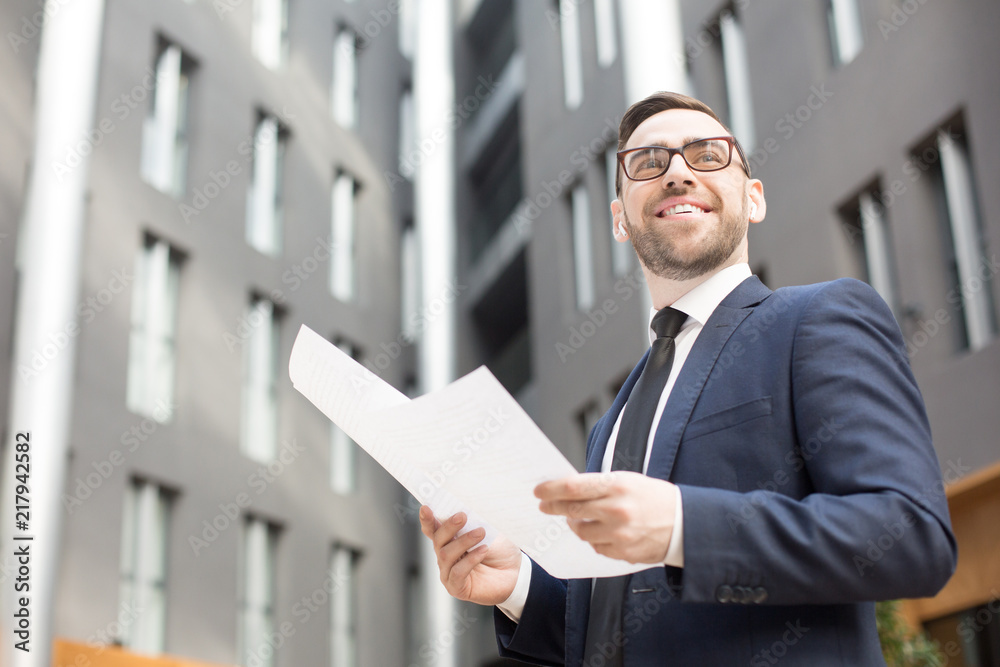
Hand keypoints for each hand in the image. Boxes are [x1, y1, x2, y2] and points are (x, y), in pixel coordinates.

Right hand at [418, 507, 521, 604]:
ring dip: (463, 541)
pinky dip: (470, 559)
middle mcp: (445, 556)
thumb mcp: (489, 531)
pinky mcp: (456, 587)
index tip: (426, 508)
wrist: (516, 573)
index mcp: (449, 540)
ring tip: (481, 533)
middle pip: (438, 539)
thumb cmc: (500, 550)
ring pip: (446, 554)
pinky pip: (457, 572)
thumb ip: (474, 522)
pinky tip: (483, 551)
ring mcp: (448, 573)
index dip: (427, 519)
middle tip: (462, 516)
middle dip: (449, 526)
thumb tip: (466, 508)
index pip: (433, 529)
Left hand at [535, 471, 677, 563]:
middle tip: (545, 505)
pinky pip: (596, 547)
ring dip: (574, 525)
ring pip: (580, 532)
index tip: (539, 491)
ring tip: (577, 519)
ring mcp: (619, 535)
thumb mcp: (628, 481)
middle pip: (572, 510)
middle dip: (554, 507)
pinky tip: (600, 531)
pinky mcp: (623, 553)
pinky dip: (593, 539)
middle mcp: (616, 510)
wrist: (685, 523)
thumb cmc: (654, 498)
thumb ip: (600, 486)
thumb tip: (568, 490)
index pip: (573, 487)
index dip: (551, 489)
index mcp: (617, 486)